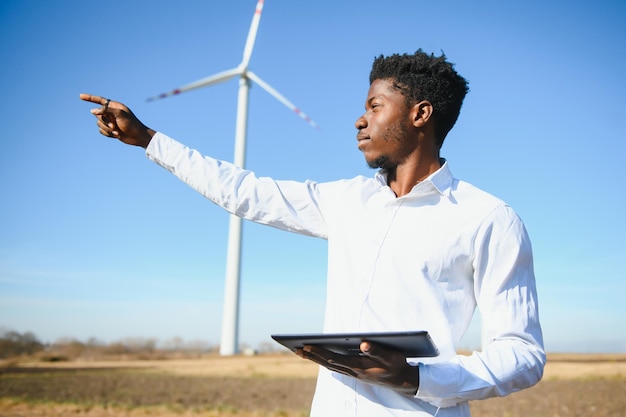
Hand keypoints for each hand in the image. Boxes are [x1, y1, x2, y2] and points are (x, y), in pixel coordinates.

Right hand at [80, 93, 155, 147]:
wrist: (138, 137)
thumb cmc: (131, 124)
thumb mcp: (119, 114)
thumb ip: (106, 110)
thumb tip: (92, 111)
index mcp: (115, 106)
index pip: (100, 100)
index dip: (90, 98)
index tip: (80, 96)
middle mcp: (111, 113)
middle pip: (98, 115)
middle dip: (104, 121)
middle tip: (114, 125)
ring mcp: (110, 121)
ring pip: (99, 124)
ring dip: (107, 129)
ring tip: (117, 131)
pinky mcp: (110, 130)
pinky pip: (101, 131)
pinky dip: (107, 134)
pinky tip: (116, 135)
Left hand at [297, 341, 418, 395]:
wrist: (402, 380)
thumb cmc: (396, 365)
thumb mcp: (390, 356)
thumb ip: (377, 350)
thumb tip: (362, 343)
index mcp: (359, 367)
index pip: (334, 358)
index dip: (320, 352)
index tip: (307, 345)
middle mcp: (353, 372)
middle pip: (328, 363)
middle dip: (312, 356)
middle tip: (296, 349)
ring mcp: (353, 374)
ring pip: (330, 365)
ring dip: (315, 359)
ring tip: (301, 351)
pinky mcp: (354, 373)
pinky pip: (335, 366)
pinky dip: (324, 360)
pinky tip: (318, 356)